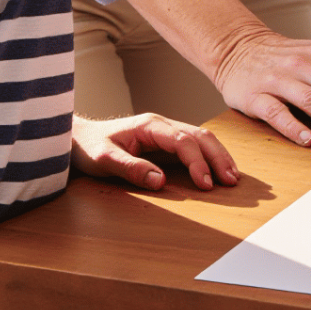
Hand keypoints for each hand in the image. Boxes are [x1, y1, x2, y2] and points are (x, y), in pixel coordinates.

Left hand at [72, 112, 239, 191]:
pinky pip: (195, 145)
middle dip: (218, 158)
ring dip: (218, 156)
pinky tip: (218, 169)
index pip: (183, 141)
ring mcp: (166, 132)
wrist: (78, 138)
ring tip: (232, 177)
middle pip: (200, 136)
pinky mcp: (166, 141)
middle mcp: (162, 125)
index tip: (205, 184)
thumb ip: (131, 169)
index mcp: (150, 126)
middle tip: (231, 181)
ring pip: (201, 138)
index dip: (197, 162)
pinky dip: (210, 157)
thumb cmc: (89, 147)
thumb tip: (160, 181)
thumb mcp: (103, 160)